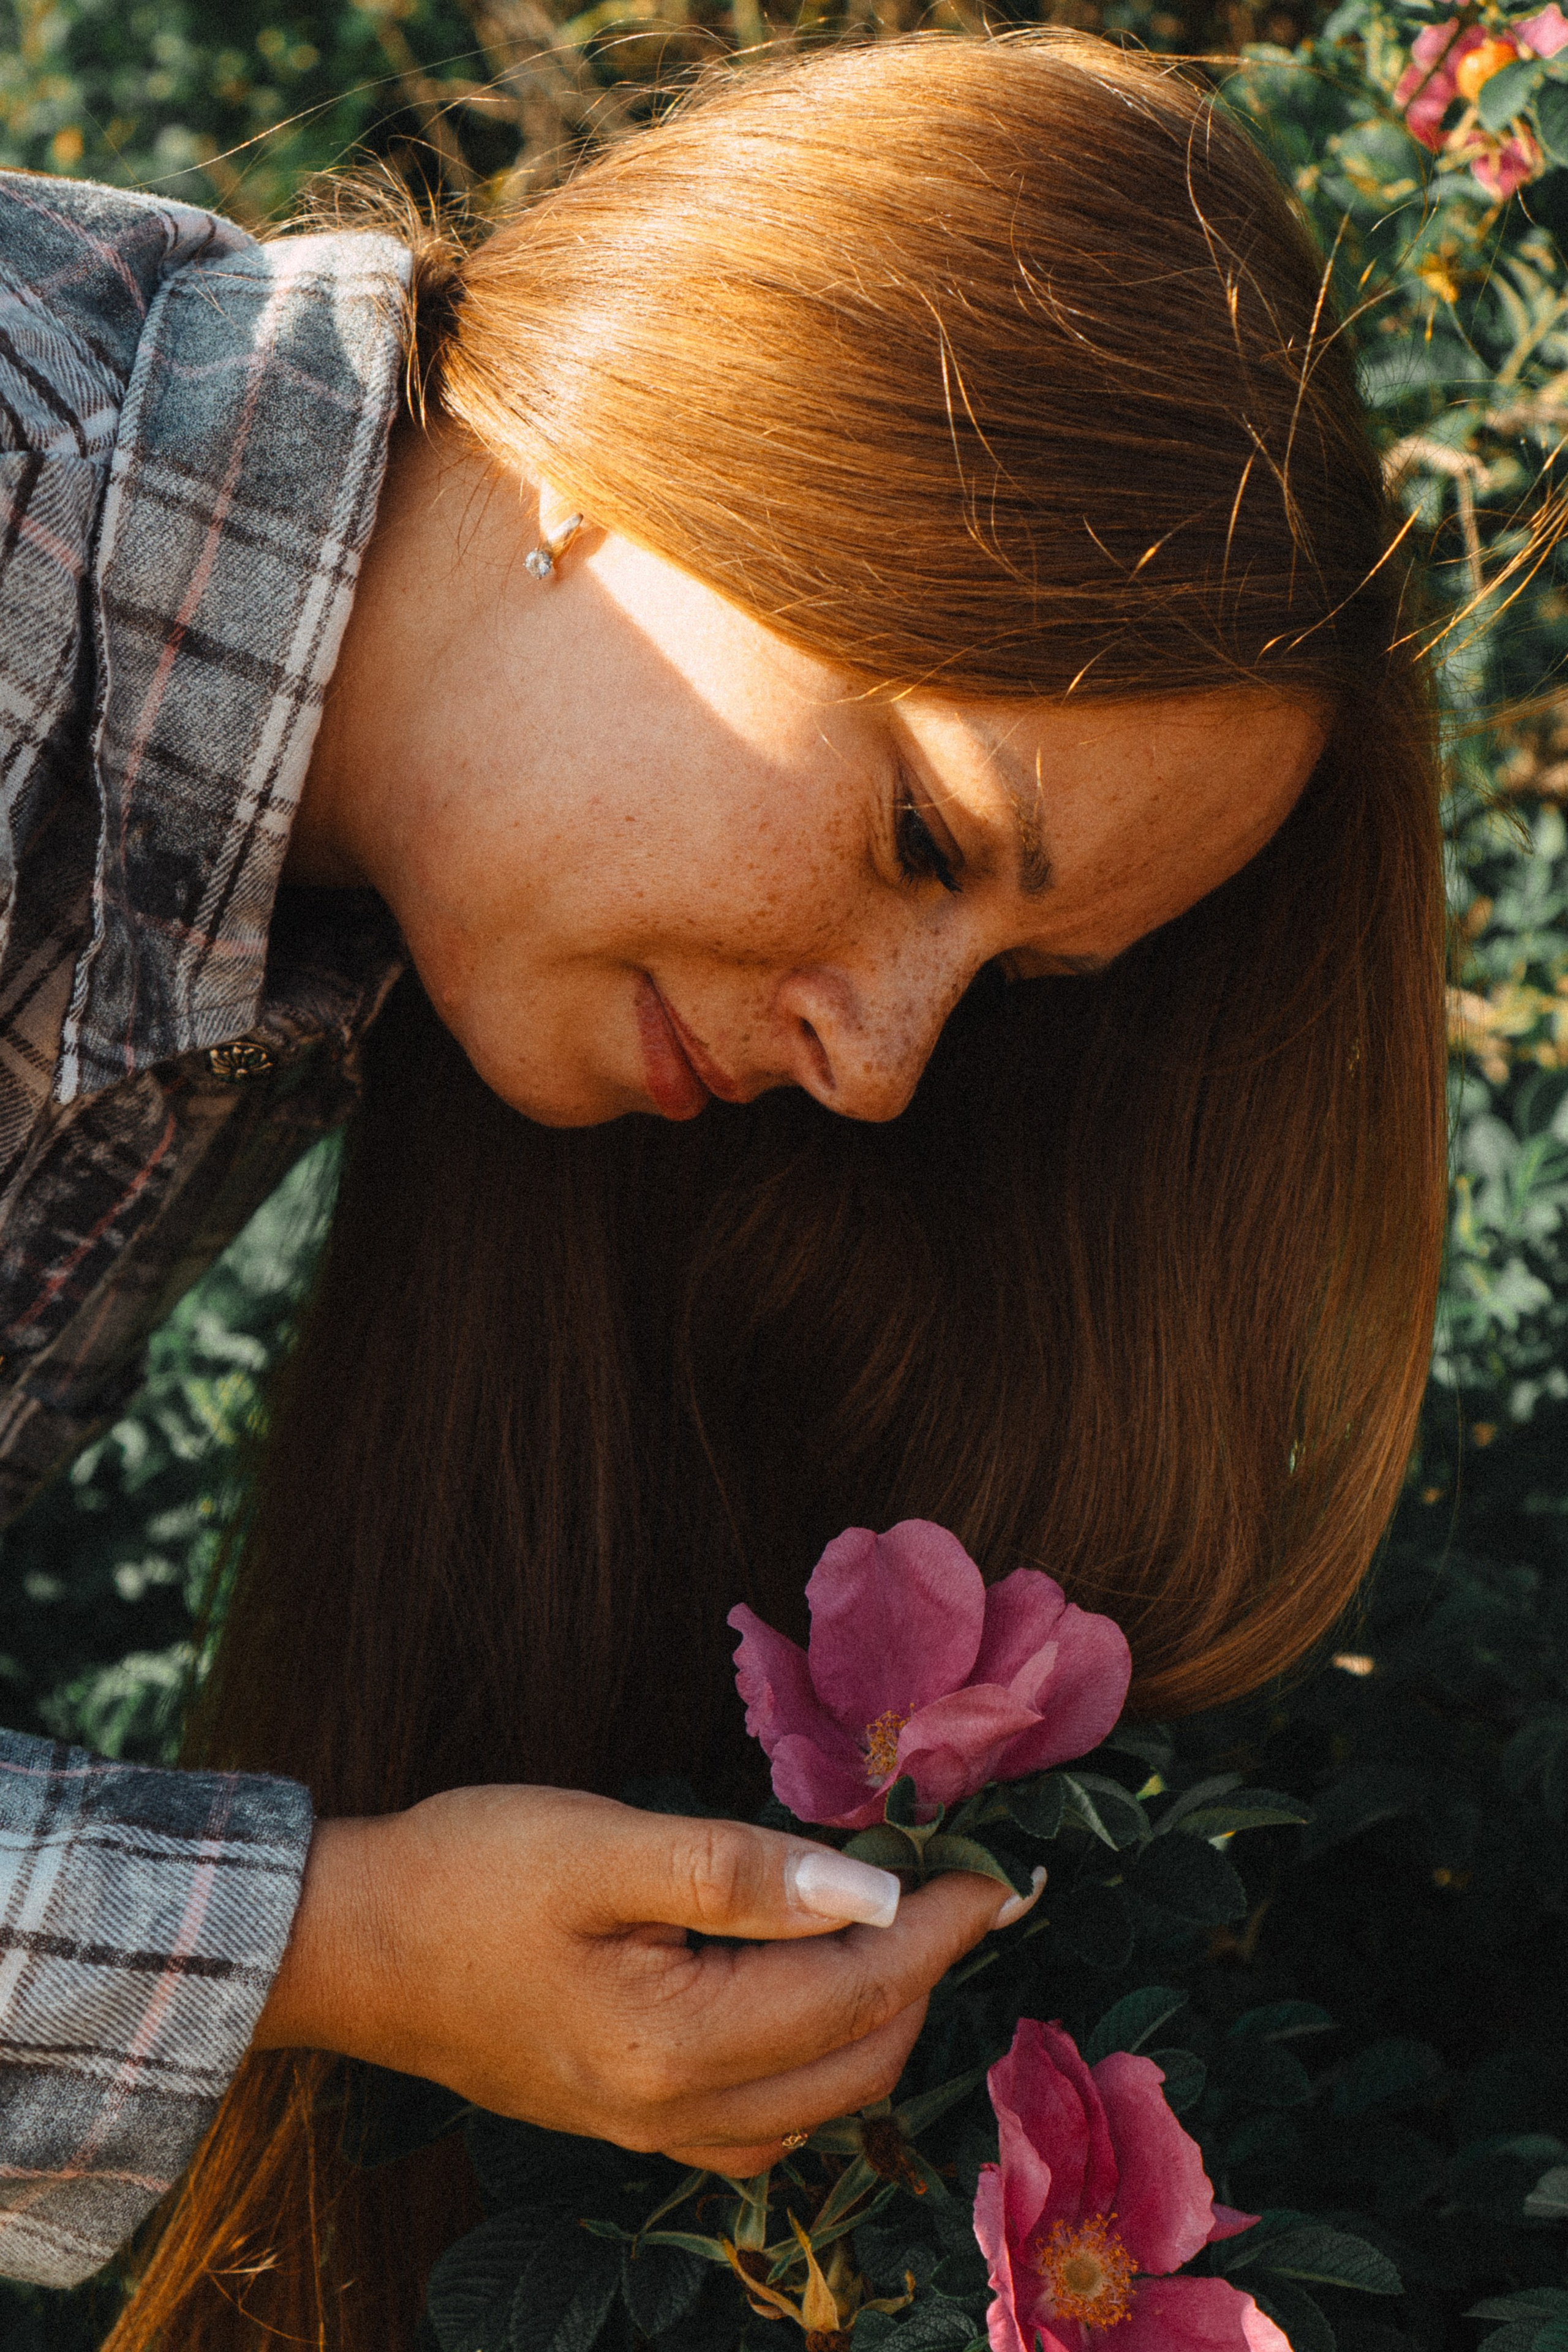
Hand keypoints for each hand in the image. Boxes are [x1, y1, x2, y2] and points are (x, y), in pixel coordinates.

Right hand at [252, 1784, 1031, 2173]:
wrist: (354, 1946)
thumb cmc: (468, 1875)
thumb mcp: (602, 1845)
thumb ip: (739, 1871)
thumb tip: (871, 1886)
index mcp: (677, 2043)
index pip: (858, 1989)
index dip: (942, 1927)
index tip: (1003, 1876)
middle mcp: (677, 2113)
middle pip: (857, 2061)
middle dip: (924, 1974)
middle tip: (957, 1887)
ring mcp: (653, 2130)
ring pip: (820, 2101)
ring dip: (878, 2020)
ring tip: (900, 1927)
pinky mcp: (631, 2119)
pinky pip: (766, 2120)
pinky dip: (818, 2060)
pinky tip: (813, 1994)